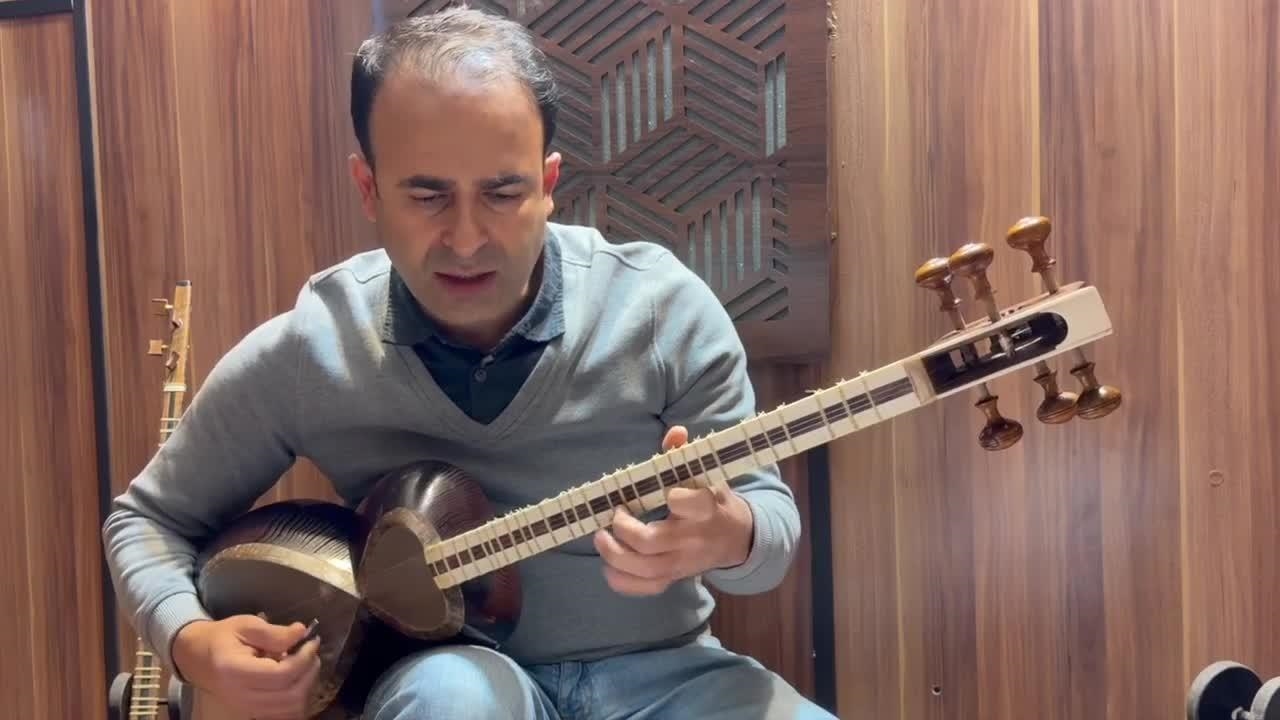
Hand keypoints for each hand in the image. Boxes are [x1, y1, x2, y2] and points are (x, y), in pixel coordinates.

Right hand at [171, 613, 320, 718]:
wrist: (198, 657)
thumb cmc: (222, 637)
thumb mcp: (245, 625)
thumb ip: (274, 632)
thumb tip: (301, 632)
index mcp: (235, 671)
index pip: (280, 675)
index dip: (303, 659)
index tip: (311, 641)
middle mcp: (240, 696)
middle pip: (290, 696)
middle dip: (309, 672)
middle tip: (311, 652)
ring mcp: (246, 708)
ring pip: (290, 710)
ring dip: (306, 686)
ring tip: (305, 664)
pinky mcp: (252, 712)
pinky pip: (283, 715)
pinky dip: (297, 699)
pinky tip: (297, 679)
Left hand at [593, 425, 754, 595]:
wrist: (736, 539)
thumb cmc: (712, 501)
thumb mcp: (705, 476)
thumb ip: (684, 454)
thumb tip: (675, 431)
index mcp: (706, 509)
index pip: (696, 505)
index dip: (678, 499)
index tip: (666, 492)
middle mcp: (693, 540)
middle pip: (654, 542)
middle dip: (625, 529)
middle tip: (615, 514)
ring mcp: (683, 564)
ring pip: (646, 570)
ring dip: (615, 556)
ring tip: (600, 538)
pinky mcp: (675, 578)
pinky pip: (646, 589)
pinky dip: (622, 582)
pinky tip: (609, 566)